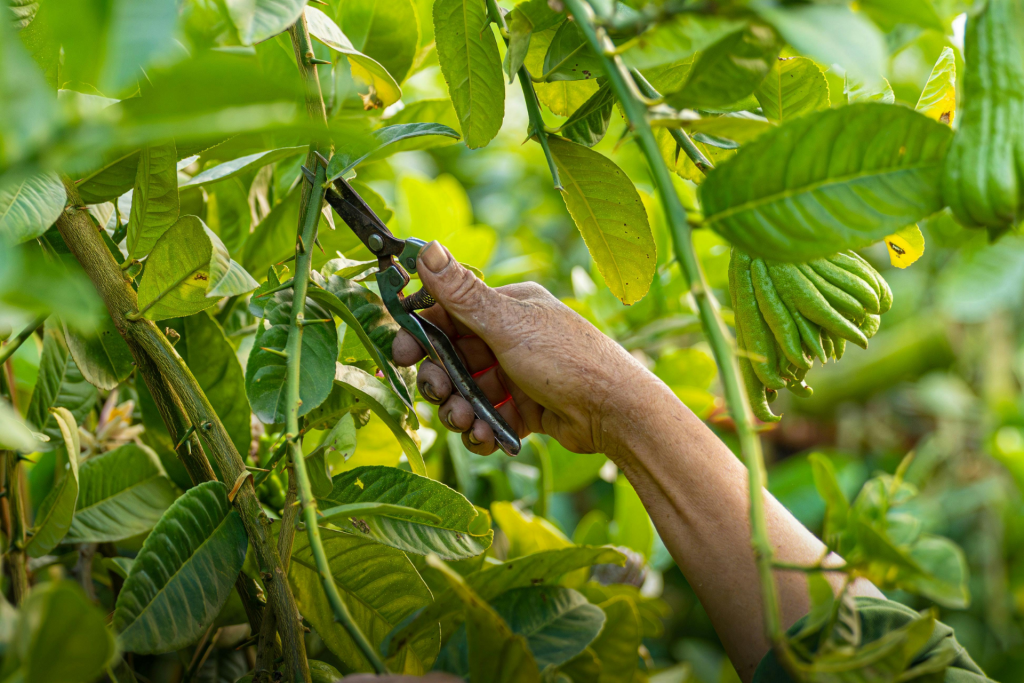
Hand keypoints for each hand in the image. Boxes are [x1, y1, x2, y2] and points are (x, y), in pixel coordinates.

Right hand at [392, 241, 658, 456]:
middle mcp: (513, 337)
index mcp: (509, 307)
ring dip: (460, 410)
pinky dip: (483, 429)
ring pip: (469, 392)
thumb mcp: (508, 324)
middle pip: (455, 358)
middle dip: (442, 380)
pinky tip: (486, 437)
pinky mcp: (528, 408)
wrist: (615, 412)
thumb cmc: (566, 359)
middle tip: (439, 395)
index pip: (450, 314)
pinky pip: (490, 417)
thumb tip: (427, 248)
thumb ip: (462, 293)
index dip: (422, 335)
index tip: (401, 356)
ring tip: (466, 423)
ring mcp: (520, 374)